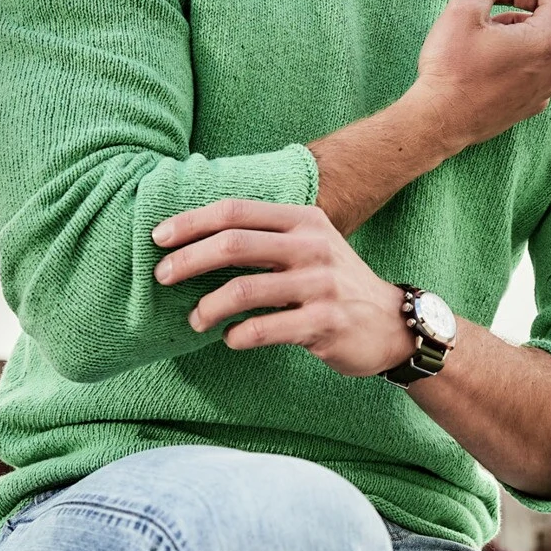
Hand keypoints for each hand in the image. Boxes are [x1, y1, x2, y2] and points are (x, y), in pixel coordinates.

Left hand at [151, 200, 416, 375]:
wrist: (392, 325)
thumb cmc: (333, 285)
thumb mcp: (308, 246)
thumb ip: (264, 238)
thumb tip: (195, 241)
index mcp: (303, 220)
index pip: (236, 211)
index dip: (192, 222)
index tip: (159, 238)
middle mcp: (312, 246)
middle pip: (234, 244)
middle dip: (188, 260)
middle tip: (162, 276)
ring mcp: (320, 284)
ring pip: (244, 290)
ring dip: (208, 306)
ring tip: (195, 320)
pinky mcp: (325, 322)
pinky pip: (265, 329)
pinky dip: (238, 336)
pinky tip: (230, 339)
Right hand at [412, 0, 550, 154]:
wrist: (436, 123)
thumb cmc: (450, 69)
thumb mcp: (468, 9)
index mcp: (550, 39)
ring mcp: (547, 87)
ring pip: (541, 38)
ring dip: (515, 23)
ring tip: (479, 31)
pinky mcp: (532, 102)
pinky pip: (533, 63)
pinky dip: (514, 50)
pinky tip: (483, 56)